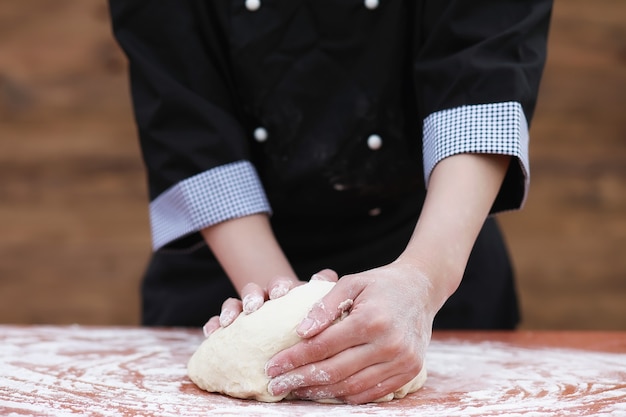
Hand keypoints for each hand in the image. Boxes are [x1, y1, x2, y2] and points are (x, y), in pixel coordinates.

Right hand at [202, 269, 338, 336]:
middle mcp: (267, 299)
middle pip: (256, 289)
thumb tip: (327, 277)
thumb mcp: (318, 316)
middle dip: (254, 295)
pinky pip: (219, 321)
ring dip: (233, 308)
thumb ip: (325, 299)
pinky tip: (212, 333)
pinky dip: (214, 324)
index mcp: (288, 296)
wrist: (288, 343)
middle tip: (255, 306)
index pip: (283, 285)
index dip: (281, 287)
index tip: (280, 295)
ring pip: (236, 302)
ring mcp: (249, 311)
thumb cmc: (306, 328)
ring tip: (230, 321)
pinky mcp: (233, 325)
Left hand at [264, 261, 438, 403]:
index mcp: (370, 320)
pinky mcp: (409, 372)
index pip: (322, 346)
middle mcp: (388, 344)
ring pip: (352, 387)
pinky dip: (346, 396)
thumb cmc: (380, 283)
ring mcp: (402, 361)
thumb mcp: (351, 282)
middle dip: (300, 380)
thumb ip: (324, 306)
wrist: (422, 289)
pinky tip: (326, 392)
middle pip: (335, 371)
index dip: (293, 359)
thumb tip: (299, 332)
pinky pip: (372, 392)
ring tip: (296, 390)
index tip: (271, 367)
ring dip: (321, 392)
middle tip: (276, 385)